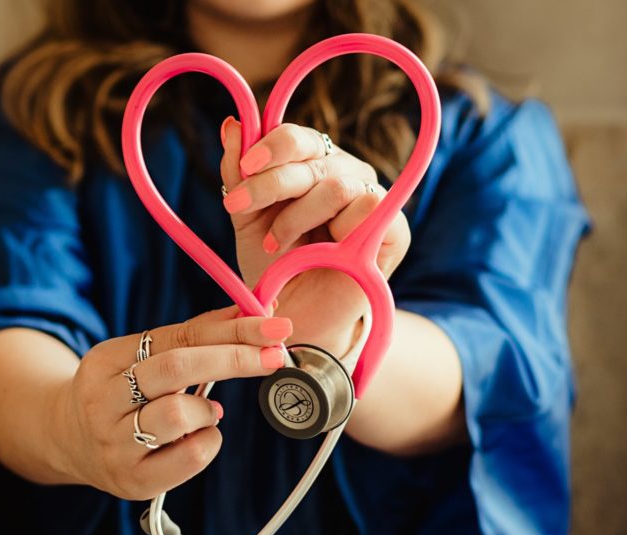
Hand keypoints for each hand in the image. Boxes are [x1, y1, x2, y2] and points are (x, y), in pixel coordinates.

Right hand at [53, 306, 292, 499]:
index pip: (176, 337)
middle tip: (274, 355)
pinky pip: (189, 458)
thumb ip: (192, 337)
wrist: (69, 442)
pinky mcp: (133, 481)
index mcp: (105, 361)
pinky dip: (208, 441)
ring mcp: (115, 445)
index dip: (230, 330)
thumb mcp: (142, 357)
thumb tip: (250, 313)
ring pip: (178, 415)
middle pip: (175, 368)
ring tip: (206, 411)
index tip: (273, 326)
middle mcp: (103, 402)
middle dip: (233, 358)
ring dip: (208, 409)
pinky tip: (200, 436)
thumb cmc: (122, 393)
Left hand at [218, 118, 411, 353]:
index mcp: (313, 164)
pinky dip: (337, 230)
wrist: (296, 317)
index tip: (243, 169)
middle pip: (313, 157)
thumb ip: (238, 173)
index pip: (298, 137)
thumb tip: (232, 124)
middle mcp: (345, 173)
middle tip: (239, 207)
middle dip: (271, 183)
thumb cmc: (275, 266)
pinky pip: (370, 208)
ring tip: (276, 244)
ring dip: (297, 217)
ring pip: (337, 185)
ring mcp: (372, 198)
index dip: (271, 146)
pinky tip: (320, 252)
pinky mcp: (394, 229)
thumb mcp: (247, 218)